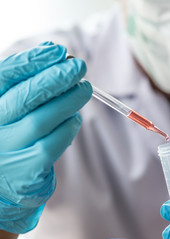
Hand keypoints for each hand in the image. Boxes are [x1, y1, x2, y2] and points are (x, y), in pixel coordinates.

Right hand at [0, 42, 91, 232]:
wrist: (0, 180)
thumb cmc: (9, 130)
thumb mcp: (10, 103)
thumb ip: (28, 79)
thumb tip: (55, 52)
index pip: (7, 76)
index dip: (34, 61)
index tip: (59, 51)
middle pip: (26, 96)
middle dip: (57, 78)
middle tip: (79, 66)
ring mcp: (8, 148)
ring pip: (41, 120)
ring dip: (69, 100)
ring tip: (85, 89)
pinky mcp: (26, 170)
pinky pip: (52, 145)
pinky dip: (68, 128)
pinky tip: (75, 118)